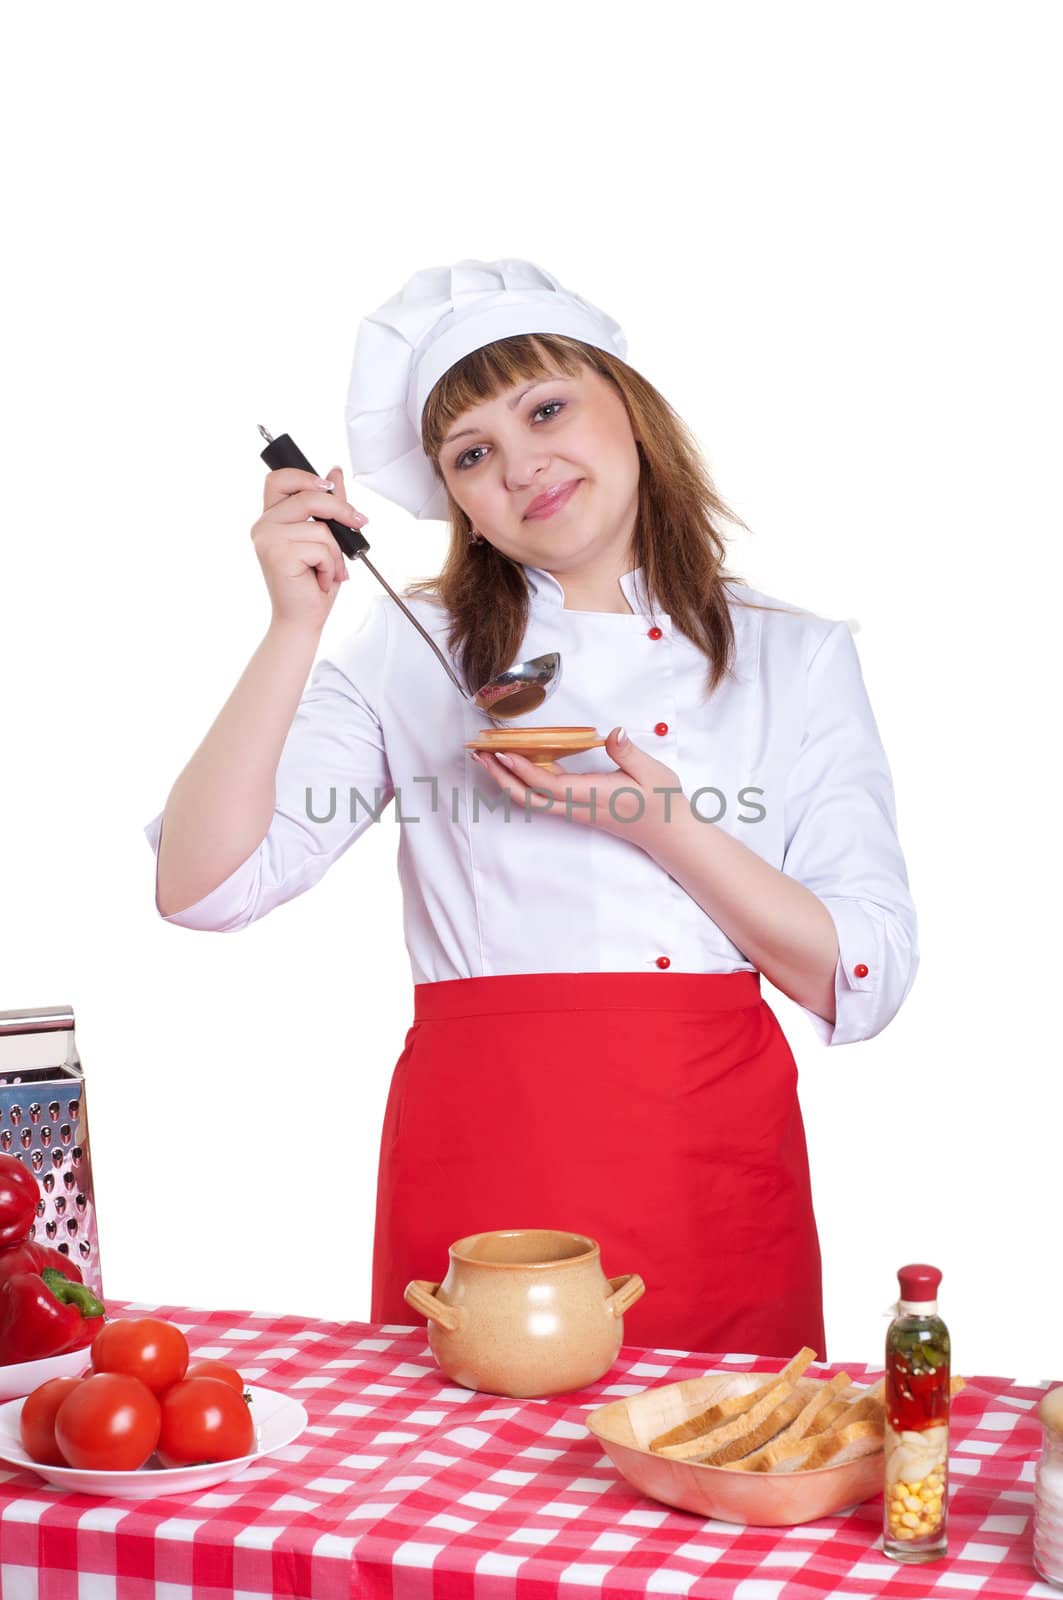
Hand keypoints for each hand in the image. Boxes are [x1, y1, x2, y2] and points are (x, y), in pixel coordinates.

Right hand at [252, 466, 368, 632]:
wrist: (303, 619)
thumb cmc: (312, 583)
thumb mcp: (326, 539)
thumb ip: (329, 505)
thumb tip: (335, 471)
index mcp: (272, 518)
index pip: (279, 479)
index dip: (305, 476)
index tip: (330, 486)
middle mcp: (264, 526)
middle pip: (308, 496)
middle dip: (341, 509)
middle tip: (360, 523)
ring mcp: (267, 539)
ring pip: (320, 527)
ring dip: (335, 552)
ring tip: (328, 571)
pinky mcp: (277, 554)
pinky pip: (320, 547)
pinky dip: (330, 566)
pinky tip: (320, 580)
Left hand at [469, 727, 685, 854]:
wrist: (667, 833)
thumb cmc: (661, 802)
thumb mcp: (653, 772)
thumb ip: (629, 754)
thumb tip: (615, 734)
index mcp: (594, 796)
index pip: (551, 785)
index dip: (524, 770)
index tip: (503, 753)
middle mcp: (578, 806)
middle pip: (529, 797)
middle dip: (501, 776)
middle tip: (479, 753)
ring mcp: (575, 809)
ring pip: (532, 798)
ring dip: (507, 779)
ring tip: (487, 757)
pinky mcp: (576, 807)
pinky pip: (542, 796)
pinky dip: (523, 780)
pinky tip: (515, 764)